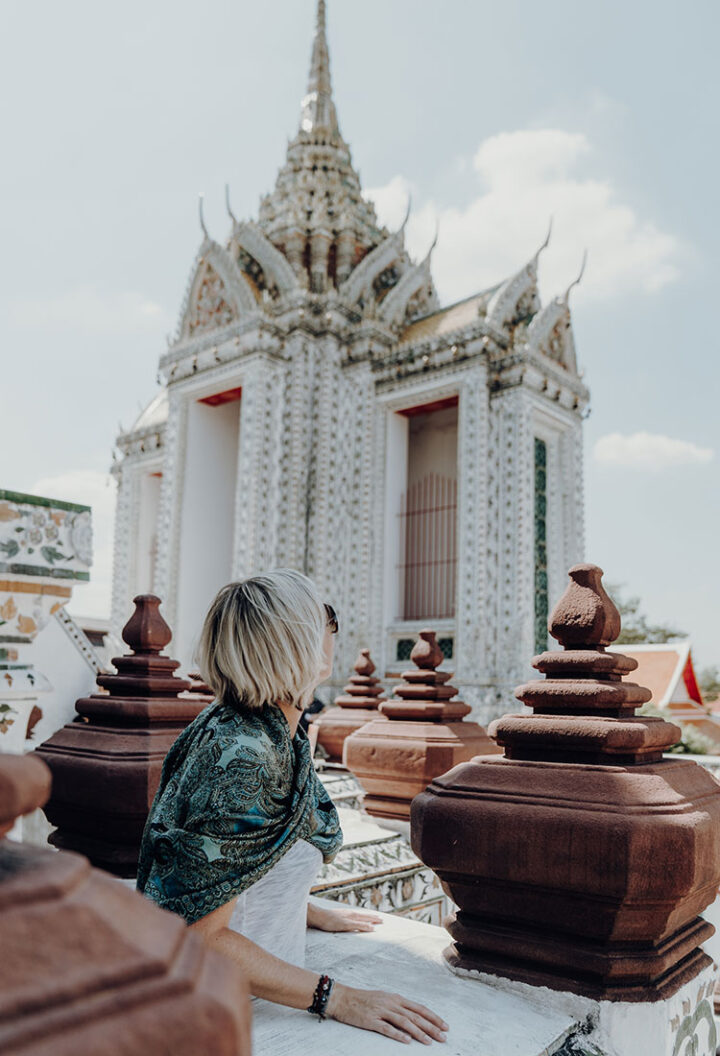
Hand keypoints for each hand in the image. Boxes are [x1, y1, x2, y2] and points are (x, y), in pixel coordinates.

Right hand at [307, 903, 383, 932]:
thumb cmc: (323, 918)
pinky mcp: (346, 924)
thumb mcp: (333, 919)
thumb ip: (339, 921)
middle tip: (382, 919)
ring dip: (372, 920)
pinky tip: (372, 928)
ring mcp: (348, 918)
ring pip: (363, 919)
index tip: (374, 917)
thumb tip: (342, 924)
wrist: (318, 915)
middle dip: (373, 917)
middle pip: (363, 916)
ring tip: (380, 922)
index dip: (367, 916)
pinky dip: (366, 926)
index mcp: (346, 913)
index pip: (359, 915)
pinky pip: (358, 925)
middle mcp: (349, 914)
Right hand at [327, 983, 447, 1044]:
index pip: (419, 1008)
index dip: (433, 1017)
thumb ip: (398, 1006)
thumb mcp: (384, 998)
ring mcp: (381, 1011)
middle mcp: (391, 1003)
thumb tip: (414, 1015)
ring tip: (429, 1041)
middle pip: (415, 1016)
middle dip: (431, 1027)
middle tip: (443, 1037)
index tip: (445, 1026)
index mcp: (396, 998)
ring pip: (404, 1022)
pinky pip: (387, 1028)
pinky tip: (407, 1041)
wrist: (344, 998)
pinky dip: (398, 1035)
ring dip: (418, 1032)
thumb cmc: (364, 999)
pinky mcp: (371, 1020)